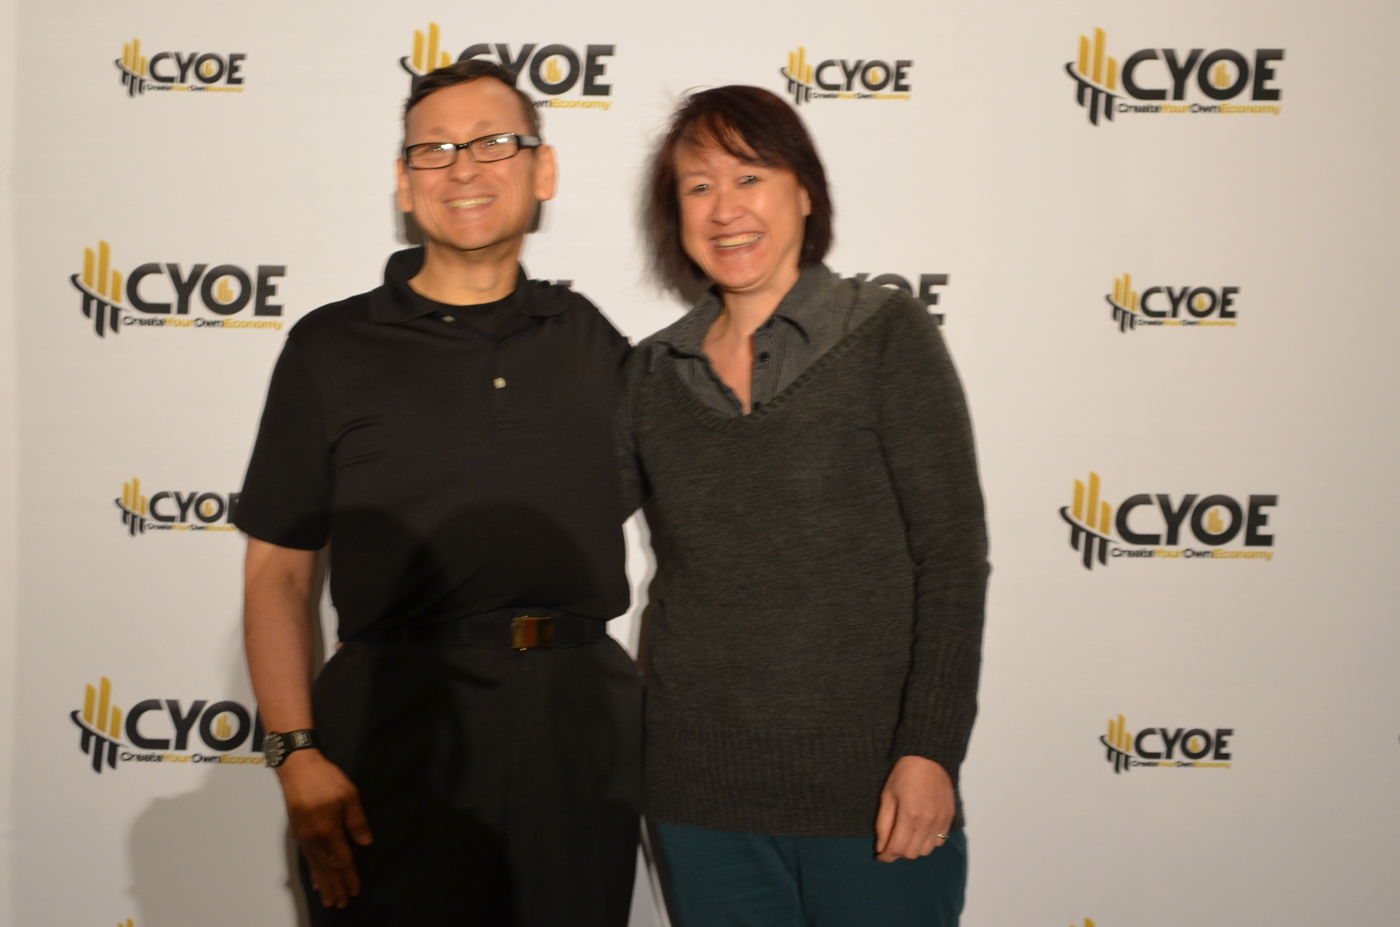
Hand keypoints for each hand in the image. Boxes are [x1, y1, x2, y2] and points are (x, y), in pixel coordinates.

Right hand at [276, 750, 372, 907]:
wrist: (297, 768)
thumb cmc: (325, 778)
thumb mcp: (348, 795)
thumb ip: (357, 821)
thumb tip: (365, 843)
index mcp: (328, 832)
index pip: (342, 860)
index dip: (349, 876)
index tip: (355, 891)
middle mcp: (314, 839)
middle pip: (326, 869)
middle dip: (335, 887)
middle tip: (342, 904)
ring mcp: (304, 837)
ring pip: (315, 866)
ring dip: (324, 884)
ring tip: (329, 899)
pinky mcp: (299, 832)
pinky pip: (307, 859)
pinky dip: (313, 872)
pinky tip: (316, 878)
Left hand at [874, 755, 954, 862]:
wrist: (929, 758)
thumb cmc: (905, 774)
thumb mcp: (887, 796)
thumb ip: (883, 824)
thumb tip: (881, 847)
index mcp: (909, 815)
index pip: (897, 848)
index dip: (886, 856)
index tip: (880, 856)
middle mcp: (927, 821)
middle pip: (912, 853)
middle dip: (898, 853)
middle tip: (891, 844)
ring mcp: (940, 820)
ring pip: (926, 850)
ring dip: (914, 848)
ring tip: (905, 837)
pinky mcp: (949, 818)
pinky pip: (939, 841)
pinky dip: (928, 842)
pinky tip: (920, 832)